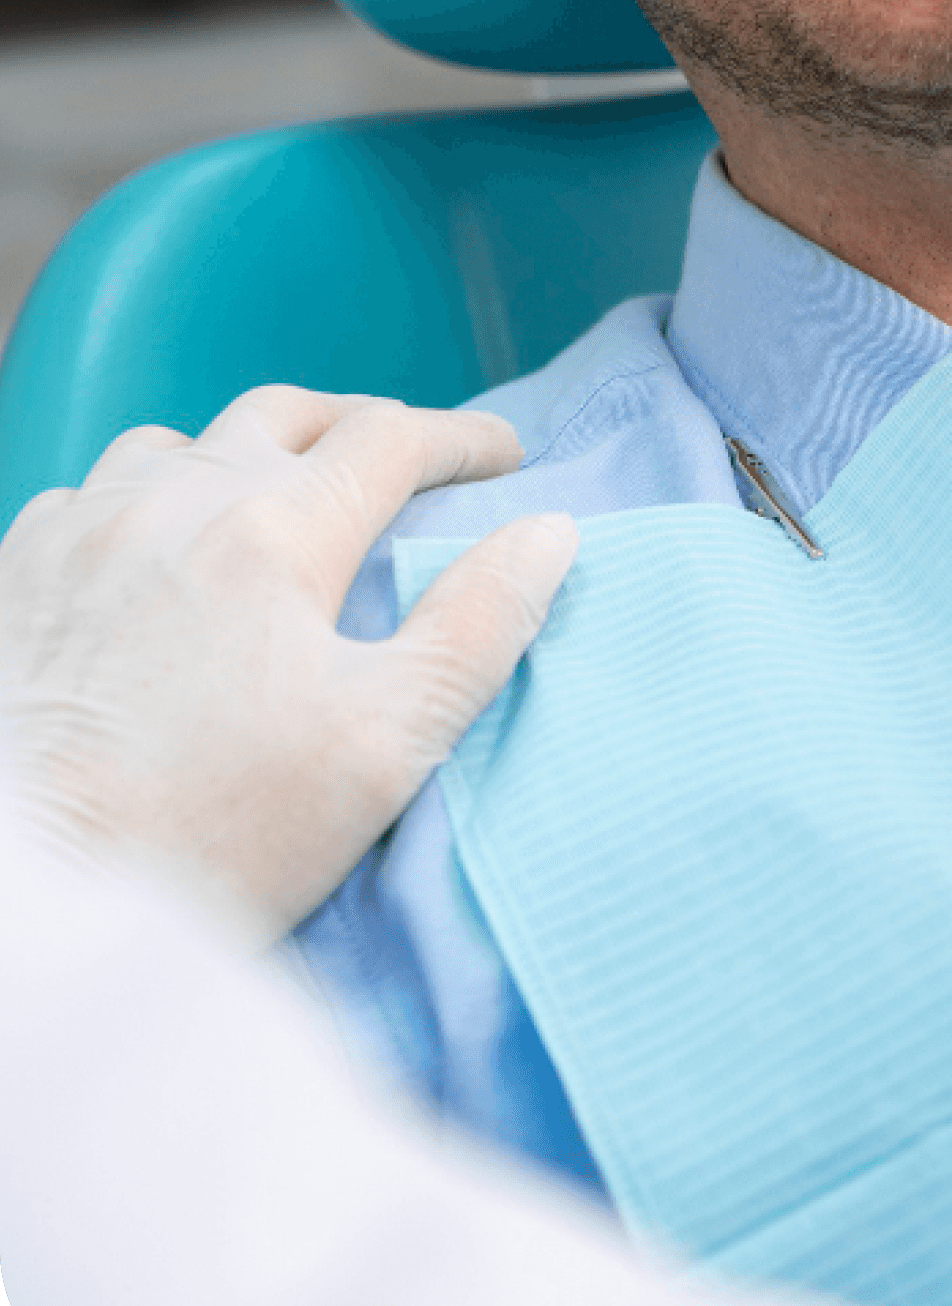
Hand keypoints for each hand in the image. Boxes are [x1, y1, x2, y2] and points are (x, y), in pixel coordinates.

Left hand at [0, 388, 576, 934]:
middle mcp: (173, 501)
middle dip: (362, 424)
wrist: (30, 891)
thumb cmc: (206, 837)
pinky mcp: (15, 573)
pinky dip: (148, 498)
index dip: (464, 438)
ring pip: (181, 441)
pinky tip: (159, 552)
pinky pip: (91, 491)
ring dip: (247, 452)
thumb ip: (474, 629)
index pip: (393, 439)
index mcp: (274, 532)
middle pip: (287, 413)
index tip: (505, 456)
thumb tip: (545, 533)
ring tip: (279, 498)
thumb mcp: (379, 749)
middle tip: (406, 461)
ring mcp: (80, 529)